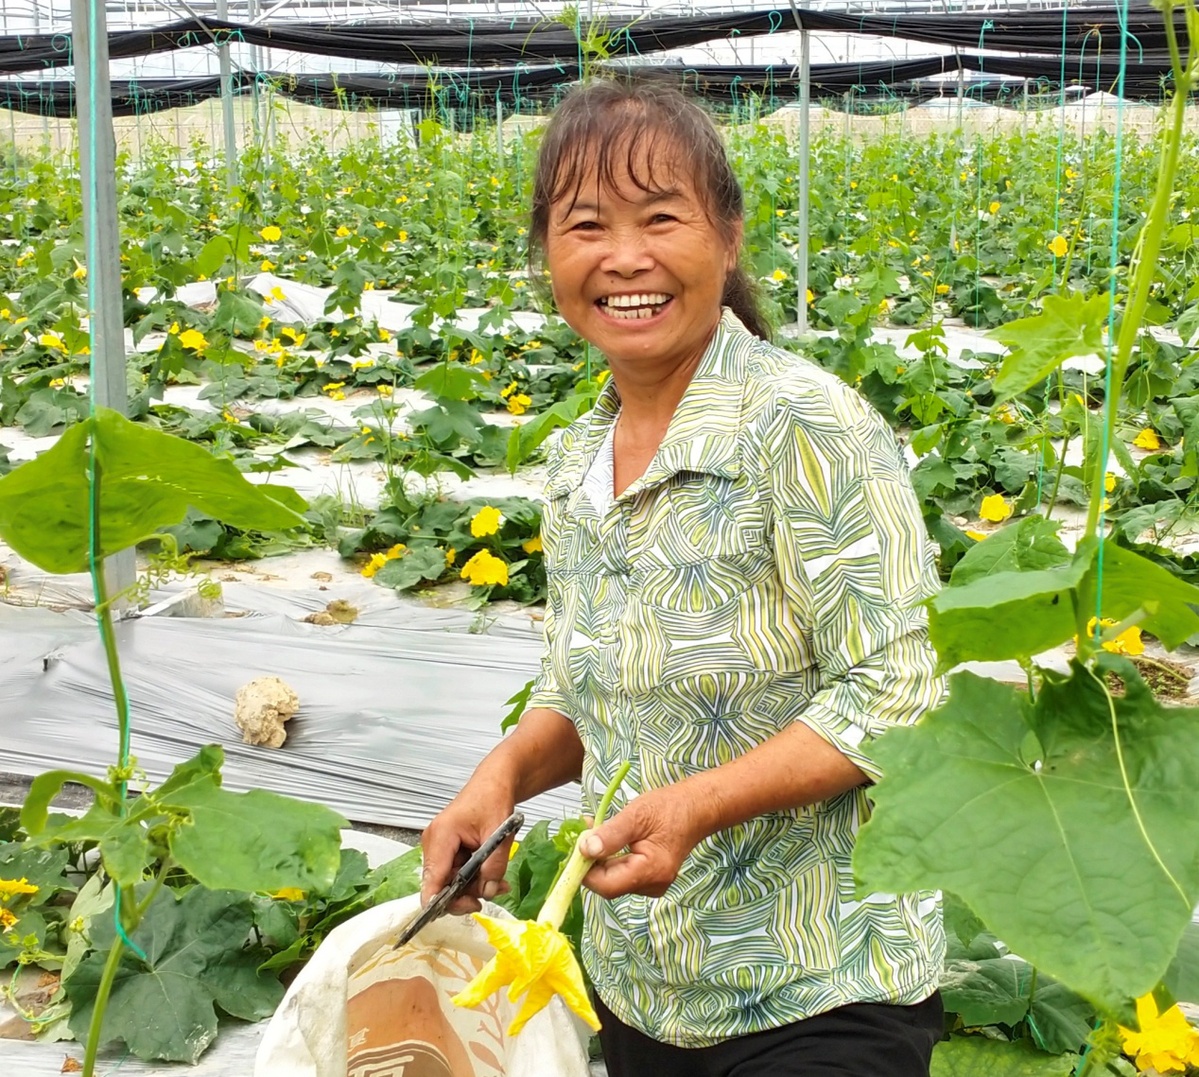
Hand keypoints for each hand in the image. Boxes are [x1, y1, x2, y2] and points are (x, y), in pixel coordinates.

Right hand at [420, 782, 514, 913]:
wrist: (494, 783)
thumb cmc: (493, 799)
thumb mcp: (500, 833)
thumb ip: (495, 865)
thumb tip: (489, 892)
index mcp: (441, 835)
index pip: (432, 880)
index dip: (440, 902)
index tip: (463, 909)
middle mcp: (434, 843)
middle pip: (440, 886)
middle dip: (466, 895)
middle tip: (491, 892)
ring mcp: (439, 848)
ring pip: (450, 883)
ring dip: (474, 888)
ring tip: (499, 882)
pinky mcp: (446, 851)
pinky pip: (456, 874)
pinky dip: (473, 879)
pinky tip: (492, 875)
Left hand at [578, 785, 709, 899]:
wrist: (695, 808)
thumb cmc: (669, 808)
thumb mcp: (636, 815)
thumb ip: (610, 835)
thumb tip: (585, 851)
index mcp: (651, 872)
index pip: (607, 886)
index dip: (586, 870)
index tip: (576, 846)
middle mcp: (653, 885)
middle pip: (608, 884)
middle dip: (591, 860)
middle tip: (584, 831)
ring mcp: (652, 884)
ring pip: (613, 879)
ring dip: (599, 857)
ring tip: (595, 829)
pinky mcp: (649, 879)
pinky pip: (622, 873)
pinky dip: (610, 858)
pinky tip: (607, 838)